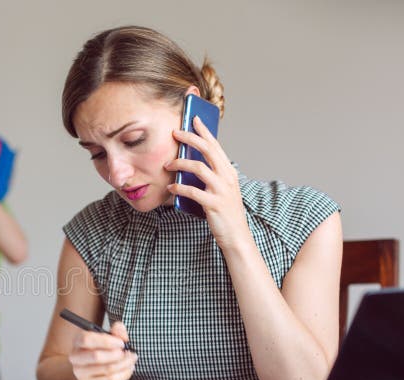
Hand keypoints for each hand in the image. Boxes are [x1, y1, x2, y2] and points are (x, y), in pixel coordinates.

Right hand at [68, 321, 136, 379]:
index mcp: (78, 341)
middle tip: (127, 353)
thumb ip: (117, 330)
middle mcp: (76, 357)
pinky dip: (123, 374)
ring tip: (131, 360)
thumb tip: (121, 334)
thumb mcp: (108, 334)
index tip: (121, 343)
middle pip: (96, 356)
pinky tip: (128, 368)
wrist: (91, 364)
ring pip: (106, 370)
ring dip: (124, 364)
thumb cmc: (100, 347)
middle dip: (117, 355)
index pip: (87, 340)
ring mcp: (80, 373)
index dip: (106, 341)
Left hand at [165, 116, 250, 250]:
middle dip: (190, 138)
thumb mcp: (220, 189)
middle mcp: (227, 177)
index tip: (193, 119)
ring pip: (199, 168)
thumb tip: (188, 162)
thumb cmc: (224, 211)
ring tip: (167, 164)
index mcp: (228, 171)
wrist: (236, 235)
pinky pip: (192, 191)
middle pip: (207, 150)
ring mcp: (221, 190)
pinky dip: (179, 188)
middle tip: (175, 133)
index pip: (215, 145)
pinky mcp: (214, 204)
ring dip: (180, 163)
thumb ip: (209, 175)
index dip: (204, 131)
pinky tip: (171, 187)